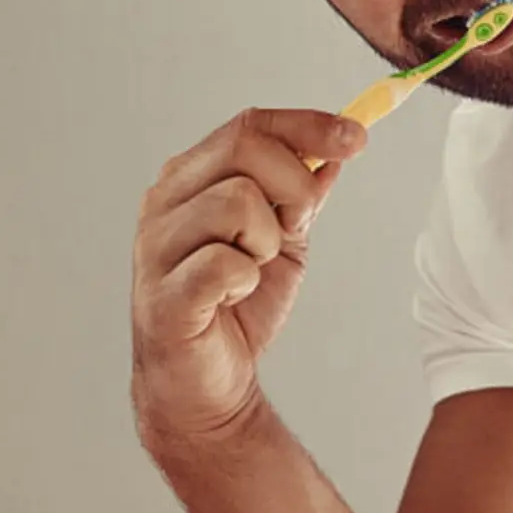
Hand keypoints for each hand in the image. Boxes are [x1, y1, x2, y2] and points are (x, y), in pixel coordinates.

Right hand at [131, 108, 363, 444]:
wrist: (208, 387)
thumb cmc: (236, 311)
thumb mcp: (283, 242)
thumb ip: (301, 195)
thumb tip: (335, 150)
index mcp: (189, 180)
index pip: (248, 125)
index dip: (308, 125)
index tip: (357, 138)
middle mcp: (163, 203)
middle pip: (243, 147)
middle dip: (294, 184)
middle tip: (297, 226)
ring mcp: (155, 248)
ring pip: (236, 202)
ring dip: (267, 241)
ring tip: (253, 270)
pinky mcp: (163, 296)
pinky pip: (223, 263)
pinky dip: (246, 280)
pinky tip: (234, 298)